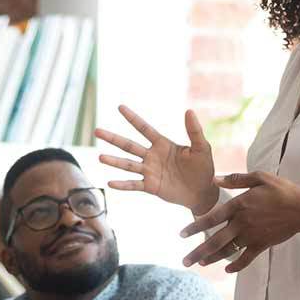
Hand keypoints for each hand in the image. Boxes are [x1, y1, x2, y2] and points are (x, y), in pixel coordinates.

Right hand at [95, 106, 218, 213]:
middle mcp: (152, 156)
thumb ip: (194, 131)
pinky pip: (134, 185)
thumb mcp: (201, 147)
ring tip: (100, 157)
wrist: (203, 191)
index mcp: (163, 144)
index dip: (132, 118)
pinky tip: (110, 183)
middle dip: (113, 138)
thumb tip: (189, 111)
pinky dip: (123, 185)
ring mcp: (150, 171)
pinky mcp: (151, 186)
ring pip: (128, 165)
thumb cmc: (203, 167)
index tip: (120, 107)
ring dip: (114, 161)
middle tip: (97, 131)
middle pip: (129, 145)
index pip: (144, 128)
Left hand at [180, 171, 299, 271]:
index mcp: (239, 205)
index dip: (195, 227)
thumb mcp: (260, 177)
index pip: (211, 219)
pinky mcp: (262, 244)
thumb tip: (215, 178)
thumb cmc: (282, 190)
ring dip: (212, 259)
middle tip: (184, 262)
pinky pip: (246, 258)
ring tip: (200, 264)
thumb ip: (236, 179)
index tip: (181, 235)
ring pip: (227, 251)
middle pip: (215, 241)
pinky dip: (236, 265)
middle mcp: (242, 223)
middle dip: (198, 253)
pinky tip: (226, 270)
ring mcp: (252, 236)